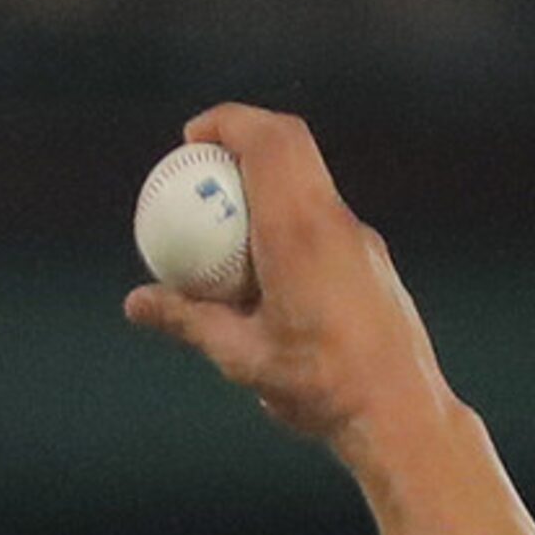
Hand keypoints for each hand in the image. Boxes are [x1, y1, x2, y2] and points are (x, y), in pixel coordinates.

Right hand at [124, 104, 453, 450]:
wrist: (399, 410)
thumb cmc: (320, 387)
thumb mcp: (240, 356)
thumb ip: (187, 320)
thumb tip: (136, 302)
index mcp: (299, 234)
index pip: (268, 143)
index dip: (227, 123)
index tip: (190, 139)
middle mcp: (334, 222)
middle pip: (291, 143)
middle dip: (243, 135)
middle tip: (201, 163)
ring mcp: (358, 237)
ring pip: (309, 176)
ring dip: (265, 176)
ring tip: (224, 220)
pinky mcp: (369, 257)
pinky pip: (321, 213)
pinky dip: (284, 211)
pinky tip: (261, 265)